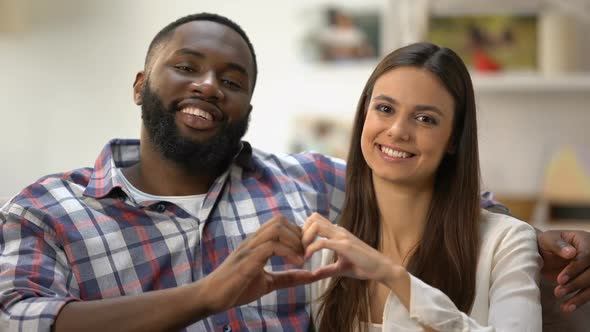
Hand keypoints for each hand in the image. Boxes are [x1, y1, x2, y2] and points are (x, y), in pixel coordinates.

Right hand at [202, 215, 319, 312]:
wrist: (210, 298)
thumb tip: (309, 275)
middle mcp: (253, 241)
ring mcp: (249, 248)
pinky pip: (271, 246)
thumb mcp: (267, 283)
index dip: (297, 232)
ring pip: (276, 228)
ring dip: (294, 242)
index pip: (280, 223)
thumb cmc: (236, 288)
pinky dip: (288, 253)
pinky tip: (297, 265)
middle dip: (298, 234)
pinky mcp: (247, 260)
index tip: (306, 250)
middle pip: (280, 220)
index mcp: (257, 243)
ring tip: (301, 259)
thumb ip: (287, 277)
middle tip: (306, 253)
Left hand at [301, 213, 396, 283]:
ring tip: (303, 253)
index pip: (316, 220)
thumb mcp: (341, 268)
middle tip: (300, 248)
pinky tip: (307, 259)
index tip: (301, 247)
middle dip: (302, 231)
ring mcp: (342, 236)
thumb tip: (314, 274)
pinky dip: (311, 249)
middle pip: (313, 218)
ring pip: (316, 225)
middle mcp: (339, 230)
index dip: (304, 231)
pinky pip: (322, 242)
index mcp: (338, 233)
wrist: (381, 269)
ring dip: (305, 238)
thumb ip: (327, 269)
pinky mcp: (344, 246)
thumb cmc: (364, 267)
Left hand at [538, 229, 589, 312]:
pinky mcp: (588, 282)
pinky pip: (588, 292)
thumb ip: (558, 244)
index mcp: (585, 242)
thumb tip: (571, 253)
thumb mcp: (548, 239)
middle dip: (575, 284)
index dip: (575, 269)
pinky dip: (579, 301)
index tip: (561, 279)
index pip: (586, 256)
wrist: (543, 252)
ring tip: (564, 305)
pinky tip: (568, 308)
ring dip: (579, 296)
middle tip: (558, 291)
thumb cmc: (546, 243)